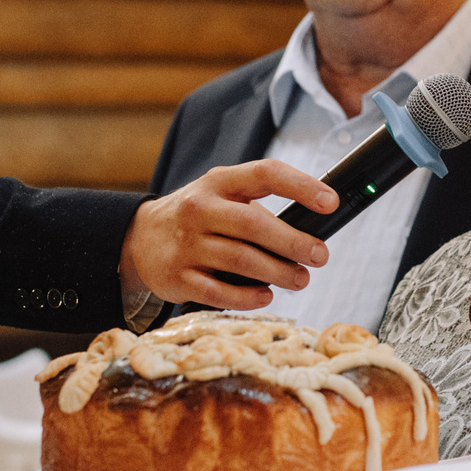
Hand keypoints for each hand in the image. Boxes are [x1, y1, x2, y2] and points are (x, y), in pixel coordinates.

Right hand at [119, 159, 335, 312]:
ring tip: (301, 279)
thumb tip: (311, 228)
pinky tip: (265, 295)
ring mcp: (187, 244)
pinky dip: (248, 296)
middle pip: (254, 224)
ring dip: (278, 273)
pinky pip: (220, 292)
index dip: (301, 186)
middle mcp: (200, 209)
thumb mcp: (220, 195)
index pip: (265, 174)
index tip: (330, 203)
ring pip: (241, 260)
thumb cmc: (197, 217)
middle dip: (294, 242)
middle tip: (320, 255)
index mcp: (218, 182)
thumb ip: (257, 205)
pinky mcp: (179, 277)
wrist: (140, 238)